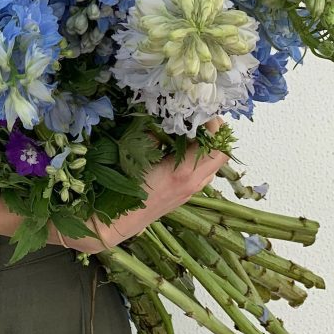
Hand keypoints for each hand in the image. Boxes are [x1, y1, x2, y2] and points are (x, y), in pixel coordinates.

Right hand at [55, 118, 230, 253]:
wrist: (113, 224)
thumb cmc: (120, 188)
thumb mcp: (133, 155)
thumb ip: (150, 134)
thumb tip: (159, 114)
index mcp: (183, 173)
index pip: (217, 147)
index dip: (215, 126)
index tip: (202, 110)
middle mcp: (193, 184)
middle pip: (221, 156)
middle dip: (214, 134)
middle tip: (197, 117)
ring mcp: (190, 192)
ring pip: (212, 166)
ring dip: (206, 146)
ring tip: (189, 130)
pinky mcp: (184, 196)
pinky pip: (201, 174)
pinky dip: (197, 157)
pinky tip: (178, 148)